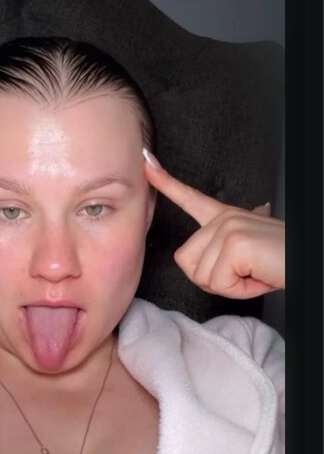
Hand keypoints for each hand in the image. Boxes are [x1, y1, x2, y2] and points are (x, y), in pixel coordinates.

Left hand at [143, 151, 284, 298]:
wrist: (307, 261)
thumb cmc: (282, 261)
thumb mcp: (249, 253)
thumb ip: (229, 249)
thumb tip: (228, 248)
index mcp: (225, 217)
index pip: (190, 198)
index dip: (166, 183)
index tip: (147, 163)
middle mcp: (224, 217)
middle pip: (187, 262)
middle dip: (215, 279)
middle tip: (245, 272)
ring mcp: (228, 228)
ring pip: (202, 277)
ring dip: (230, 286)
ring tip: (254, 272)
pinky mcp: (234, 243)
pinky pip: (218, 283)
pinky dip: (239, 290)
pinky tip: (256, 275)